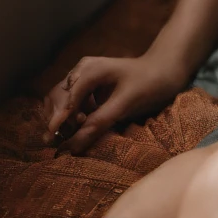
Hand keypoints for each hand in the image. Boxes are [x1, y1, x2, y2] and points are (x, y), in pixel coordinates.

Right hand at [41, 50, 189, 155]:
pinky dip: (70, 118)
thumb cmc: (149, 83)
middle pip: (56, 97)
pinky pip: (70, 105)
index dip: (57, 118)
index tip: (52, 138)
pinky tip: (82, 125)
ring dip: (62, 120)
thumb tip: (70, 148)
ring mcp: (83, 79)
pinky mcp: (87, 89)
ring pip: (59, 101)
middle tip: (60, 141)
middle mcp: (82, 71)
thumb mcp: (125, 104)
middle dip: (56, 120)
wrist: (165, 71)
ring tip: (74, 133)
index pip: (66, 96)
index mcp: (91, 70)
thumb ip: (98, 123)